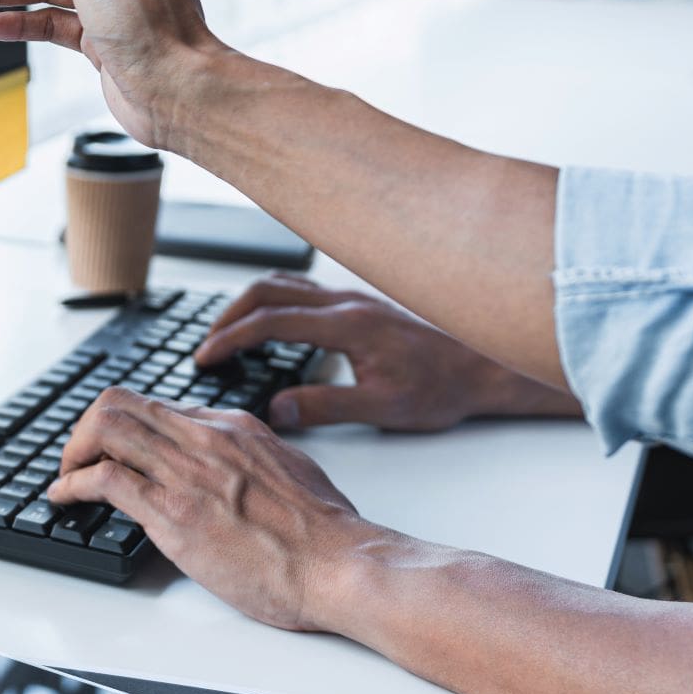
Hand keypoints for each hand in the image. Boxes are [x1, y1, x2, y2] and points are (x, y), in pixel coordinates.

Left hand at [52, 388, 379, 630]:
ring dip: (72, 451)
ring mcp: (186, 472)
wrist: (339, 565)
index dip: (125, 425)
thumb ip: (251, 458)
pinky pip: (104, 479)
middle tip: (78, 457)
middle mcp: (204, 439)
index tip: (112, 447)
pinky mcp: (172, 511)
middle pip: (119, 403)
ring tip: (66, 475)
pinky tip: (63, 498)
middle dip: (86, 428)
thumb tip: (232, 467)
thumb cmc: (324, 532)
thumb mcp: (289, 470)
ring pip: (104, 428)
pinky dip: (71, 483)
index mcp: (232, 428)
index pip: (157, 406)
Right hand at [194, 273, 578, 431]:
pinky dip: (272, 301)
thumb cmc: (442, 389)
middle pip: (266, 291)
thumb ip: (325, 407)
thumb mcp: (382, 409)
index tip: (206, 357)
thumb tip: (276, 409)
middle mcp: (346, 303)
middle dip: (227, 316)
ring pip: (283, 284)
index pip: (270, 321)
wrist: (486, 369)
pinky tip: (270, 323)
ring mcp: (352, 298)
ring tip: (227, 333)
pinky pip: (301, 289)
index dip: (230, 338)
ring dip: (247, 304)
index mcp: (346, 325)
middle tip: (206, 346)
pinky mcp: (359, 303)